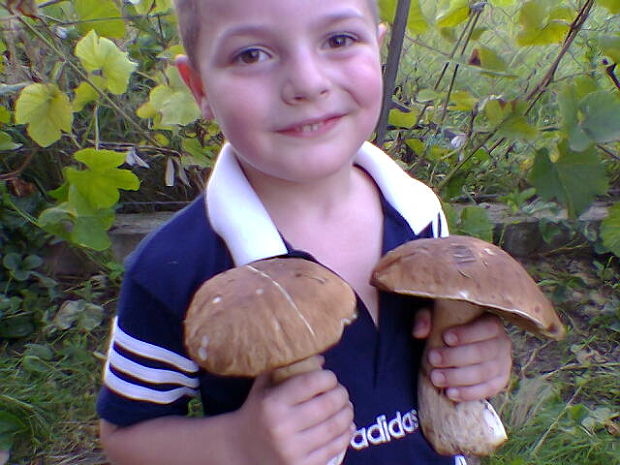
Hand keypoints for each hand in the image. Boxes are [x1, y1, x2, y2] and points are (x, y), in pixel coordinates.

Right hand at [234, 363, 353, 464]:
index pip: (312, 383)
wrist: (239, 450)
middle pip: (328, 405)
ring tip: (347, 407)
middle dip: (342, 395)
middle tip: (342, 392)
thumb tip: (321, 360)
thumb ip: (288, 369)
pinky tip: (346, 427)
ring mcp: (293, 450)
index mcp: (272, 403)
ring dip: (347, 414)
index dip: (328, 378)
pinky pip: (333, 449)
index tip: (330, 377)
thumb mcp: (264, 386)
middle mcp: (282, 427)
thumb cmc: (256, 411)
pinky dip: (345, 435)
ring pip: (334, 428)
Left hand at [413, 309, 511, 401]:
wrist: (462, 346)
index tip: (446, 337)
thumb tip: (418, 332)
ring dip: (458, 378)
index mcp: (491, 323)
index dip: (467, 334)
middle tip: (432, 359)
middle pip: (482, 353)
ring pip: (484, 373)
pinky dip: (469, 393)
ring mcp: (503, 364)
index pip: (486, 328)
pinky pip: (488, 390)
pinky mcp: (500, 381)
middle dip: (455, 358)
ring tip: (436, 378)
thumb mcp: (437, 315)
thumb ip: (426, 318)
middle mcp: (502, 343)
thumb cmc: (449, 327)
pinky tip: (450, 393)